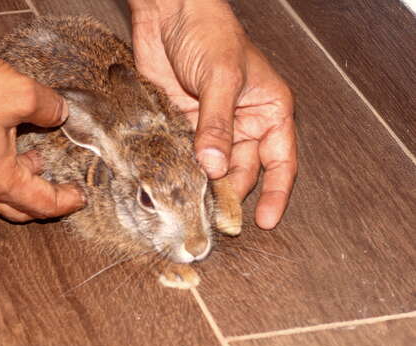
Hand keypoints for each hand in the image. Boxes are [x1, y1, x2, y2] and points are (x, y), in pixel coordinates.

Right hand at [0, 37, 84, 221]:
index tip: (82, 196)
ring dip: (22, 179)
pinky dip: (2, 164)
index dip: (66, 201)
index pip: (42, 204)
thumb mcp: (17, 93)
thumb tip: (60, 112)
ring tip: (40, 159)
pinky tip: (10, 138)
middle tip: (64, 190)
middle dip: (45, 200)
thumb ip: (48, 106)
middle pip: (18, 207)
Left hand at [129, 0, 296, 228]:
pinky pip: (187, 156)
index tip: (266, 220)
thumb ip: (217, 124)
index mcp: (268, 110)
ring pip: (214, 168)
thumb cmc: (208, 32)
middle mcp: (243, 122)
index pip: (280, 160)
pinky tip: (176, 185)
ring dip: (205, 186)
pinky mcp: (185, 125)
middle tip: (218, 218)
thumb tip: (215, 168)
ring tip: (195, 206)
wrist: (168, 14)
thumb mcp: (220, 78)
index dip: (277, 193)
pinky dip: (184, 171)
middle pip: (244, 170)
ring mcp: (212, 127)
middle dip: (232, 194)